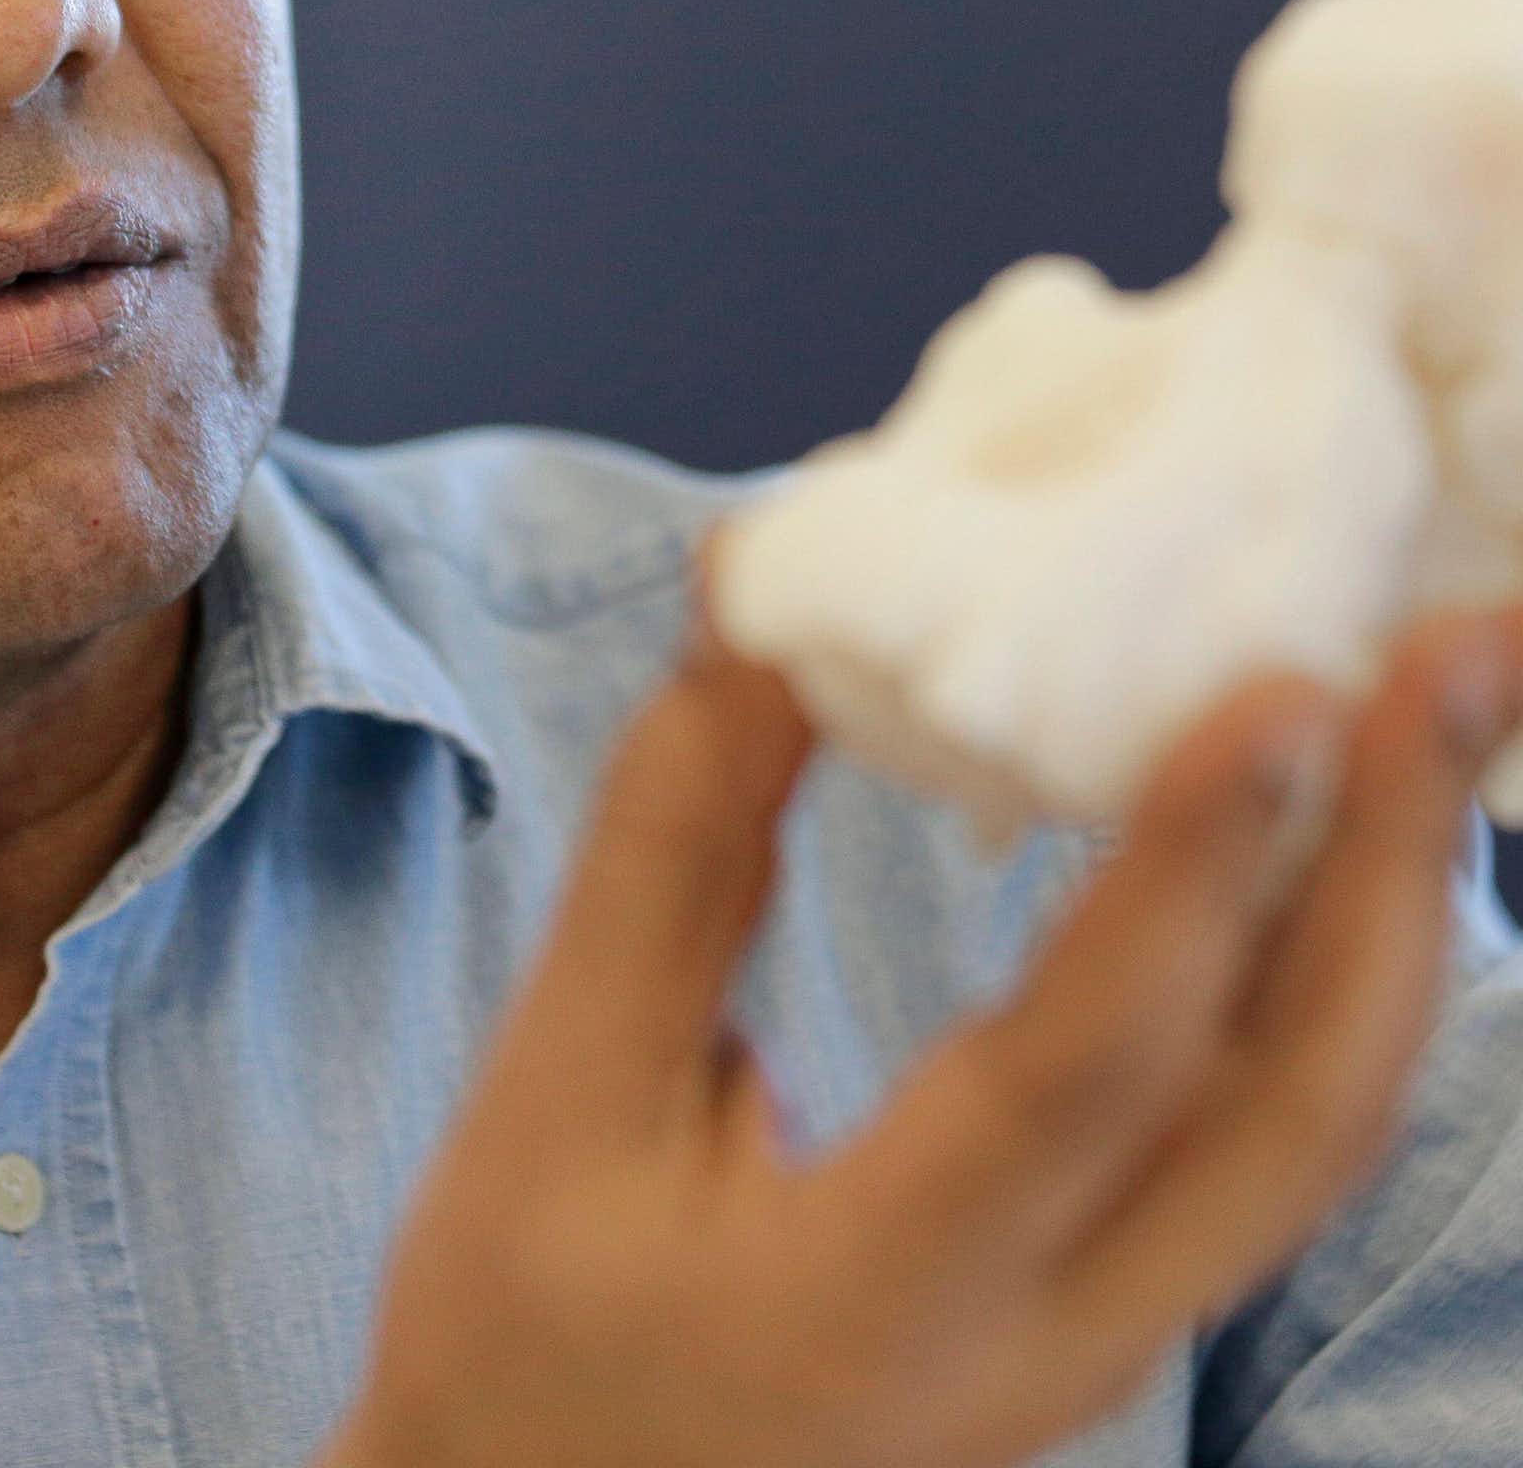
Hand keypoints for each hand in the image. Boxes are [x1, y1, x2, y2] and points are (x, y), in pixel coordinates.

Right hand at [316, 536, 1522, 1467]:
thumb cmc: (522, 1330)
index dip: (1190, 875)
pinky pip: (1272, 1142)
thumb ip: (670, 846)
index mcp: (876, 1298)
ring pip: (1317, 1136)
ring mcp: (1106, 1348)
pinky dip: (1336, 975)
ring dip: (1397, 911)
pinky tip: (1337, 847)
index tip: (1285, 691)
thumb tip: (762, 602)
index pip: (1079, 1074)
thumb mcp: (552, 1089)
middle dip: (1396, 863)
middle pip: (1292, 1114)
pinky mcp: (1111, 1315)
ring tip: (1440, 708)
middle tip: (1458, 644)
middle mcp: (1046, 1345)